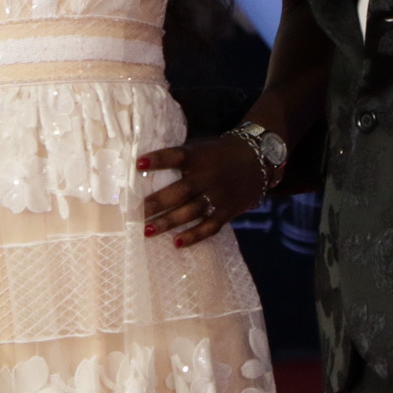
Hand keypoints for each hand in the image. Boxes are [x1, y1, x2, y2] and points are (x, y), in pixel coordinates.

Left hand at [138, 137, 265, 247]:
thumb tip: (143, 168)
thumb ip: (180, 158)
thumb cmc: (218, 154)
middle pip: (181, 190)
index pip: (176, 156)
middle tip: (135, 212)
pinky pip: (209, 226)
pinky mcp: (227, 211)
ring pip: (191, 211)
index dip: (158, 159)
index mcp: (198, 157)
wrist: (256, 160)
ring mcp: (218, 195)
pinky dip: (194, 236)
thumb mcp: (200, 149)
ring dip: (169, 222)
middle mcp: (208, 176)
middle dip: (157, 202)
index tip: (139, 163)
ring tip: (148, 230)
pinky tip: (177, 243)